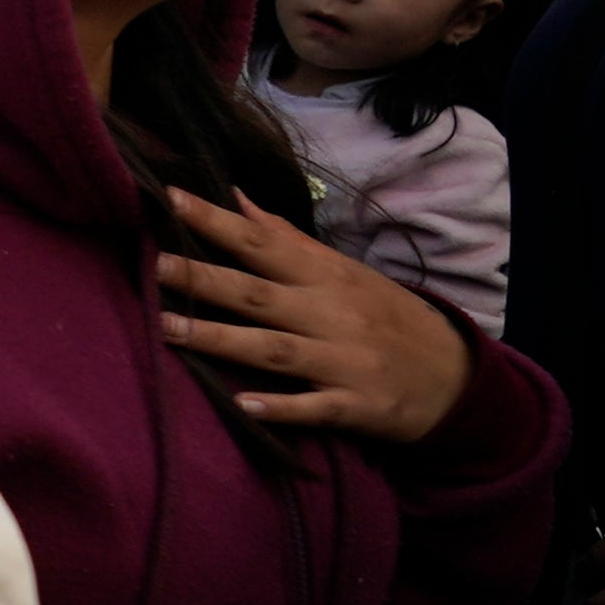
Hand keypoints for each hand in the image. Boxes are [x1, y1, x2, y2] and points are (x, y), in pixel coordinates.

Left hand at [158, 186, 474, 440]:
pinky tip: (241, 405)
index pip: (262, 242)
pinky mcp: (358, 406)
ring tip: (165, 329)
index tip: (166, 197)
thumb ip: (287, 239)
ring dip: (220, 340)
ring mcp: (344, 361)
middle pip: (256, 293)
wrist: (458, 377)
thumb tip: (235, 196)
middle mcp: (330, 314)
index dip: (215, 221)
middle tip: (147, 263)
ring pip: (273, 349)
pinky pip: (315, 407)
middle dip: (201, 278)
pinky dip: (281, 407)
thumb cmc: (387, 317)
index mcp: (325, 276)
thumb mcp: (343, 272)